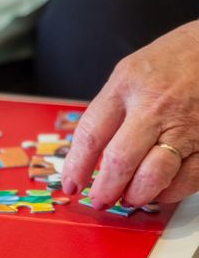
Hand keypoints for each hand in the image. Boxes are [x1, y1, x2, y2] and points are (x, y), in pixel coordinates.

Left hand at [62, 20, 198, 207]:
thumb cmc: (176, 58)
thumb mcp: (132, 71)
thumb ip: (112, 108)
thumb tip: (91, 152)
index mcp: (126, 86)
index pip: (91, 134)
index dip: (76, 166)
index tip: (71, 184)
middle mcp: (154, 107)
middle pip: (119, 160)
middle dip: (105, 188)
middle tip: (100, 199)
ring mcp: (186, 125)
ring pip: (153, 176)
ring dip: (136, 195)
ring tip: (128, 198)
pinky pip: (188, 179)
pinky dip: (170, 192)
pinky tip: (160, 191)